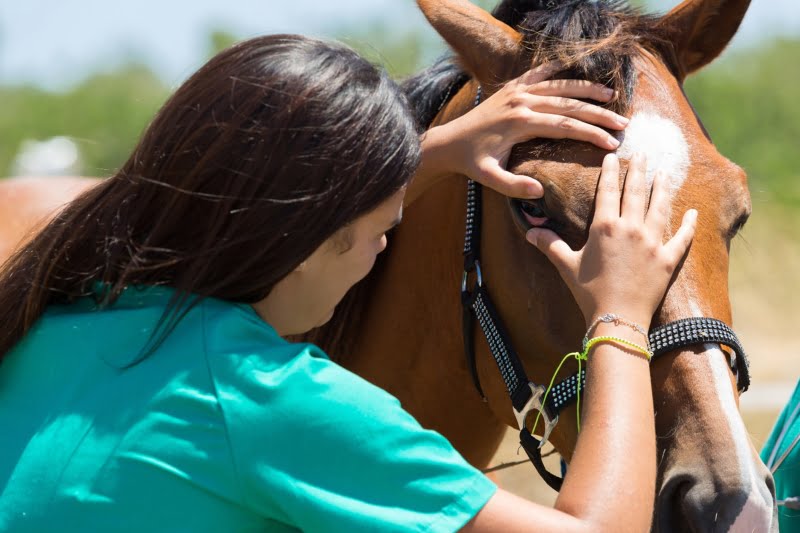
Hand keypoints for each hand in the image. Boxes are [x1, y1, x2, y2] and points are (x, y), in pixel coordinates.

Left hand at [435, 62, 628, 198]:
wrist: (449, 142)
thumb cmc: (471, 163)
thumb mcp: (489, 179)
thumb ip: (513, 187)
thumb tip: (540, 192)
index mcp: (520, 123)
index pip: (565, 126)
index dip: (591, 135)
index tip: (612, 144)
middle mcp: (521, 102)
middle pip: (569, 104)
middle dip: (599, 114)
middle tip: (623, 123)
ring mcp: (516, 91)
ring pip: (559, 86)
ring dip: (586, 90)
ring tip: (611, 94)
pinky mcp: (511, 87)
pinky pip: (539, 74)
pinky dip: (558, 71)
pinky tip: (576, 73)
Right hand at [525, 153, 696, 327]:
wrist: (618, 318)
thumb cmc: (589, 292)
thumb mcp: (566, 266)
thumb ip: (549, 245)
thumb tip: (529, 232)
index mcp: (605, 227)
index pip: (608, 191)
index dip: (610, 172)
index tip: (612, 156)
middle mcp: (631, 229)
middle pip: (636, 192)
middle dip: (639, 170)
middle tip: (642, 153)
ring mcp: (652, 243)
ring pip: (660, 207)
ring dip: (664, 187)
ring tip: (666, 172)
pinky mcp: (668, 260)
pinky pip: (682, 238)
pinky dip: (689, 224)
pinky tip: (693, 212)